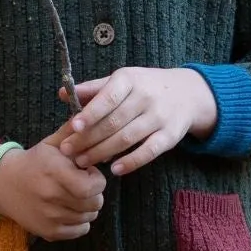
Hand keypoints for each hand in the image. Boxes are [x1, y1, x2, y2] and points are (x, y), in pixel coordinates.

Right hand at [0, 126, 105, 240]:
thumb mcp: (51, 144)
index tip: (87, 172)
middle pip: (95, 203)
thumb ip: (73, 132)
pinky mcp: (49, 232)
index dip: (96, 179)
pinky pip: (80, 230)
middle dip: (93, 192)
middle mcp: (52, 197)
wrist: (2, 184)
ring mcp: (50, 217)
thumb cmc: (33, 161)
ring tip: (73, 195)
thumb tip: (92, 115)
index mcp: (55, 173)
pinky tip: (68, 208)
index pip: (93, 187)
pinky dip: (79, 221)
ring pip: (89, 217)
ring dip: (87, 207)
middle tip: (81, 184)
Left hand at [61, 68, 218, 176]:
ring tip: (82, 161)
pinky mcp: (170, 136)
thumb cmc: (145, 87)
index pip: (109, 98)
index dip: (91, 113)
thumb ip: (94, 89)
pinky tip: (114, 170)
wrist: (188, 94)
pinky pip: (149, 152)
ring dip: (102, 152)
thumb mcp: (122, 81)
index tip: (73, 126)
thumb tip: (62, 93)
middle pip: (114, 122)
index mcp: (130, 80)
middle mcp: (146, 97)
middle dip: (88, 138)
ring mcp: (159, 117)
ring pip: (127, 138)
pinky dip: (131, 162)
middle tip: (68, 151)